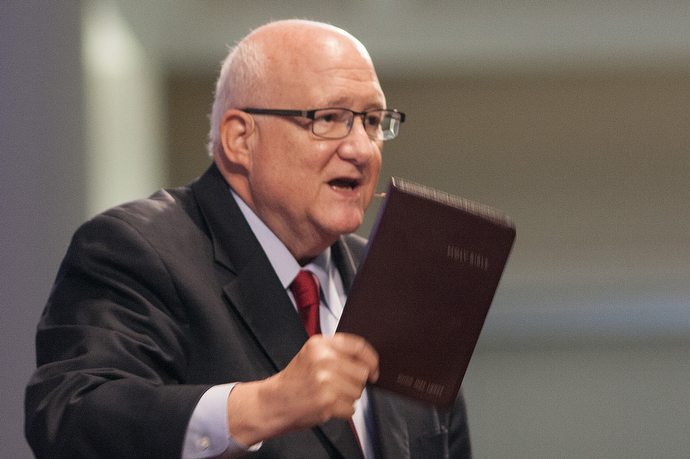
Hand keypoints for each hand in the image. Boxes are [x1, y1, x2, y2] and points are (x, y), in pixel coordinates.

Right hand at [226, 333, 378, 445]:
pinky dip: (342, 411)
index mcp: (320, 344)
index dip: (372, 359)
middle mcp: (323, 358)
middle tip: (338, 387)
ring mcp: (325, 379)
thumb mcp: (311, 356)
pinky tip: (327, 405)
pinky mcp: (326, 399)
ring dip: (347, 398)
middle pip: (362, 372)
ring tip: (328, 395)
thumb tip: (367, 362)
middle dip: (355, 383)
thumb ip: (336, 353)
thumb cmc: (294, 381)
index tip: (374, 369)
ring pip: (358, 392)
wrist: (272, 402)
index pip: (358, 346)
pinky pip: (350, 408)